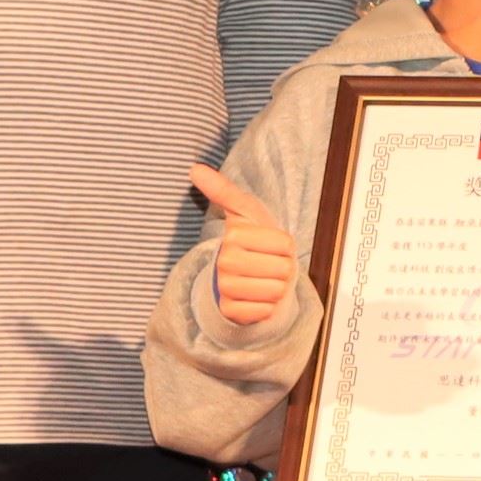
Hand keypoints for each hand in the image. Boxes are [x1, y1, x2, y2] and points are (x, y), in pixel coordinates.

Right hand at [187, 163, 300, 324]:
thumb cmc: (251, 240)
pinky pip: (265, 311)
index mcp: (233, 236)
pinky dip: (267, 306)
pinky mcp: (230, 311)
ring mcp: (226, 288)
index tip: (271, 245)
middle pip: (283, 270)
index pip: (285, 244)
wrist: (241, 274)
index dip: (285, 246)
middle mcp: (226, 262)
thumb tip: (194, 168)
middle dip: (282, 268)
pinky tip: (256, 297)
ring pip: (275, 291)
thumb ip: (223, 190)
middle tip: (268, 263)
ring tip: (263, 279)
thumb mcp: (245, 211)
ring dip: (276, 288)